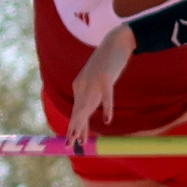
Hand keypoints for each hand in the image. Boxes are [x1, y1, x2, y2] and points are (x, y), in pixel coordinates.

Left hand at [66, 26, 134, 147]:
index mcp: (80, 86)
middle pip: (79, 111)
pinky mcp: (106, 76)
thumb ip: (92, 93)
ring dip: (83, 123)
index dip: (77, 127)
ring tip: (79, 139)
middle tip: (69, 145)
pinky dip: (107, 108)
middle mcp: (84, 85)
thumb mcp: (97, 79)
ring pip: (88, 106)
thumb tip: (88, 108)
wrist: (116, 40)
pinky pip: (106, 95)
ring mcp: (94, 81)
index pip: (77, 111)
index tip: (74, 143)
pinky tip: (107, 120)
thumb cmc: (108, 61)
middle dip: (74, 129)